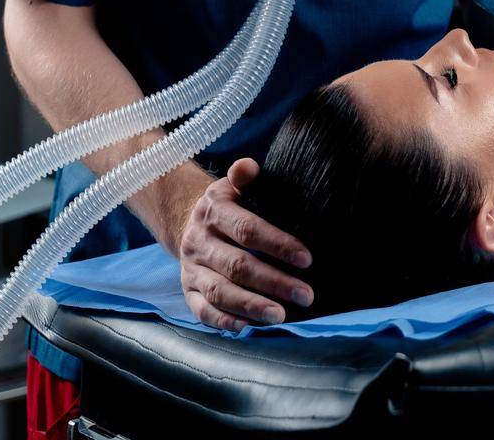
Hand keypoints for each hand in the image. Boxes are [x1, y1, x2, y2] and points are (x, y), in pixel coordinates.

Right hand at [179, 158, 313, 331]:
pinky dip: (224, 321)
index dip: (277, 244)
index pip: (247, 229)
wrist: (187, 222)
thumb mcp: (232, 185)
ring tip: (281, 315)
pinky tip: (248, 326)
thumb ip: (243, 175)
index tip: (307, 259)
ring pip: (219, 292)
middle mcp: (199, 241)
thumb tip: (249, 166)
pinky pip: (202, 311)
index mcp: (214, 211)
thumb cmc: (227, 205)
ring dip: (251, 306)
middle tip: (306, 295)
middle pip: (237, 265)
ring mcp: (191, 268)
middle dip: (273, 282)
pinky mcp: (187, 290)